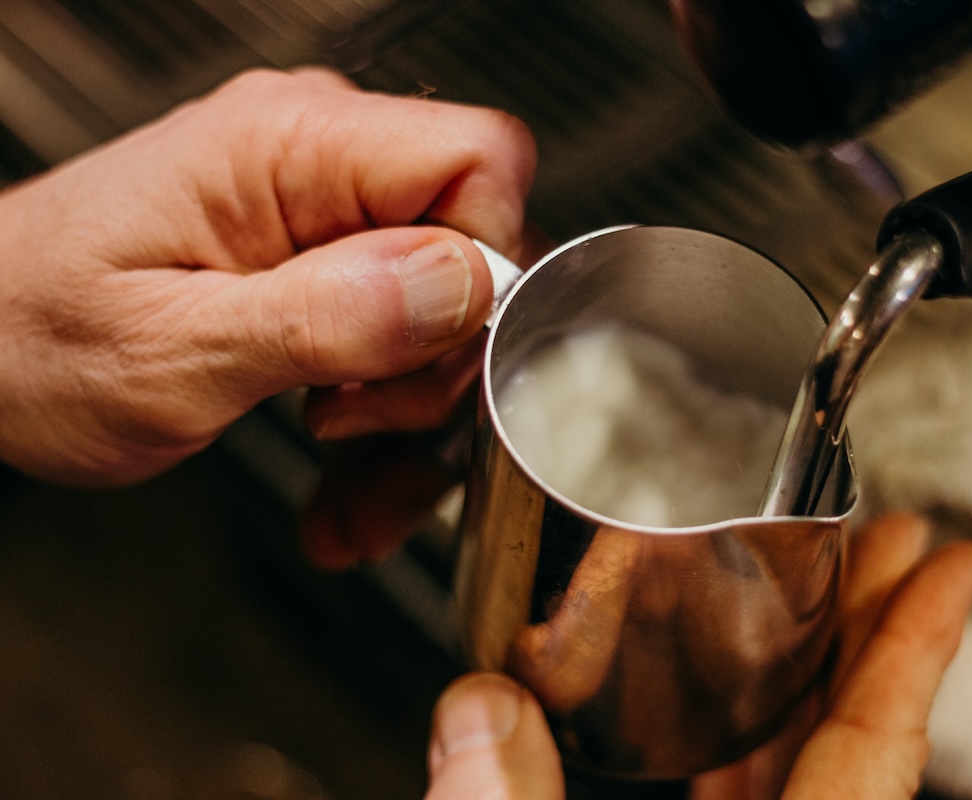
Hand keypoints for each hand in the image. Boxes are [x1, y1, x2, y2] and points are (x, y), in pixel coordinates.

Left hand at [0, 67, 535, 486]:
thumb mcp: (172, 352)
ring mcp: (321, 211)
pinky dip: (384, 419)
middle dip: (440, 364)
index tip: (431, 355)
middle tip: (357, 420)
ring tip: (345, 474)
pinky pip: (401, 334)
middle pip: (477, 246)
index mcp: (288, 146)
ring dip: (412, 415)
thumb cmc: (28, 337)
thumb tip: (463, 285)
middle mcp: (317, 161)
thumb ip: (324, 315)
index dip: (488, 266)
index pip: (477, 160)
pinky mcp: (320, 261)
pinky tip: (343, 474)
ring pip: (447, 312)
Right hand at [423, 513, 971, 798]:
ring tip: (795, 580)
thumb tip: (474, 716)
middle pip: (848, 729)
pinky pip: (746, 789)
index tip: (956, 561)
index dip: (922, 641)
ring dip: (798, 665)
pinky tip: (705, 687)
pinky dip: (736, 728)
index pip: (881, 743)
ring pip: (797, 758)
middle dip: (860, 618)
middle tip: (876, 535)